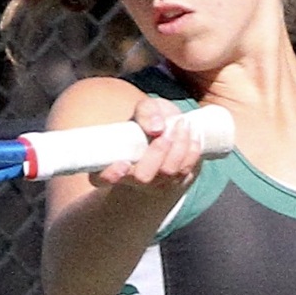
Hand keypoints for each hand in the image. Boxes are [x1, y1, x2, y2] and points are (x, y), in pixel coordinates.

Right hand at [91, 96, 205, 195]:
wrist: (170, 136)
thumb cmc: (149, 123)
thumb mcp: (144, 110)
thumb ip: (146, 111)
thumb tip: (157, 127)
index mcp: (113, 163)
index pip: (101, 178)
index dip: (111, 175)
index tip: (123, 164)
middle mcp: (132, 179)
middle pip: (143, 176)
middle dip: (156, 153)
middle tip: (163, 131)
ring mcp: (155, 185)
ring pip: (168, 173)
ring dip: (178, 146)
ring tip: (182, 124)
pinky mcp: (175, 183)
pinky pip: (186, 171)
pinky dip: (192, 151)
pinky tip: (194, 135)